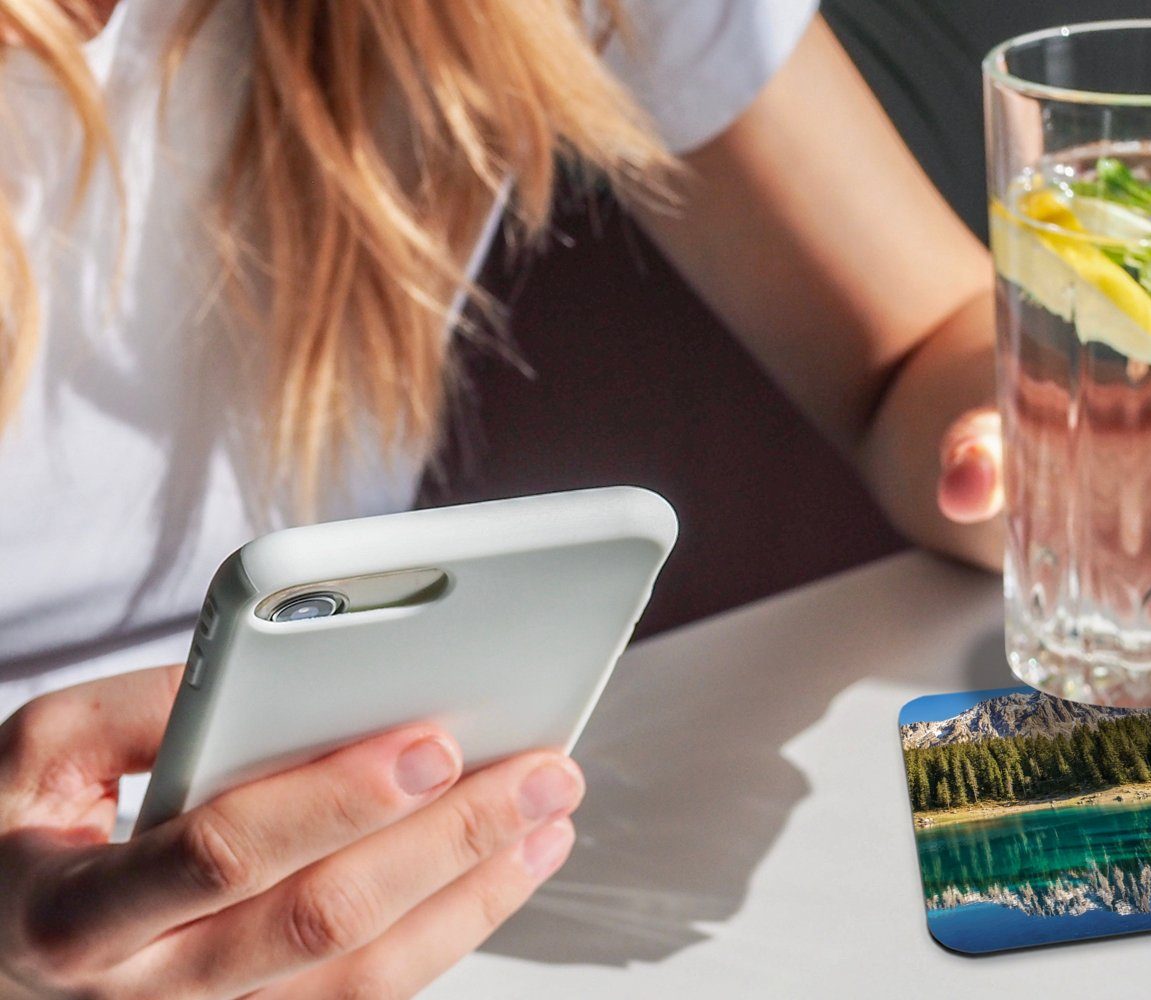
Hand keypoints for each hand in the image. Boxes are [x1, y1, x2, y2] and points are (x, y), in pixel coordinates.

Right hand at [0, 666, 582, 998]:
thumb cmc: (18, 841)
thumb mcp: (37, 756)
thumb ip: (142, 709)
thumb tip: (278, 671)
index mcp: (80, 913)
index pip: (226, 856)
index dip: (336, 800)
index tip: (432, 741)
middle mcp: (150, 992)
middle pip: (325, 921)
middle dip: (448, 842)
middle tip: (541, 773)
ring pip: (366, 976)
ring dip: (476, 892)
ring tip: (551, 816)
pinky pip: (369, 995)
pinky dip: (453, 931)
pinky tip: (506, 869)